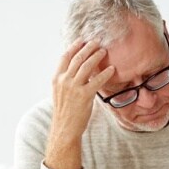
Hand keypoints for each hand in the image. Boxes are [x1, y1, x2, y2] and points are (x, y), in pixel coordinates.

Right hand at [45, 39, 114, 168]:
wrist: (64, 129)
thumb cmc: (65, 112)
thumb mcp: (60, 93)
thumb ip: (67, 80)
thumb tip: (78, 69)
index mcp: (57, 79)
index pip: (65, 57)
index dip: (74, 46)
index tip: (82, 40)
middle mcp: (64, 81)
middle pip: (77, 58)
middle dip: (88, 47)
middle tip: (98, 42)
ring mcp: (74, 88)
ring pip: (86, 65)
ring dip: (97, 56)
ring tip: (104, 51)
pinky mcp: (84, 96)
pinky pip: (97, 80)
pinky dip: (105, 73)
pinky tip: (112, 69)